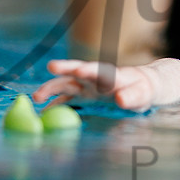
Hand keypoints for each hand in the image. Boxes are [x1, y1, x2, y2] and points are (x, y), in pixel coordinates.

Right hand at [32, 59, 158, 111]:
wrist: (141, 87)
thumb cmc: (144, 90)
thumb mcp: (142, 94)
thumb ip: (132, 96)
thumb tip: (121, 99)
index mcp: (110, 76)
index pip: (98, 71)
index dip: (87, 70)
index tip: (78, 70)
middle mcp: (95, 79)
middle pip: (76, 73)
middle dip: (63, 71)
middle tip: (51, 68)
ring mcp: (87, 87)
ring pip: (66, 85)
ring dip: (52, 89)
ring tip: (36, 98)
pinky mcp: (83, 96)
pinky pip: (66, 99)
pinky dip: (55, 104)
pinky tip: (43, 112)